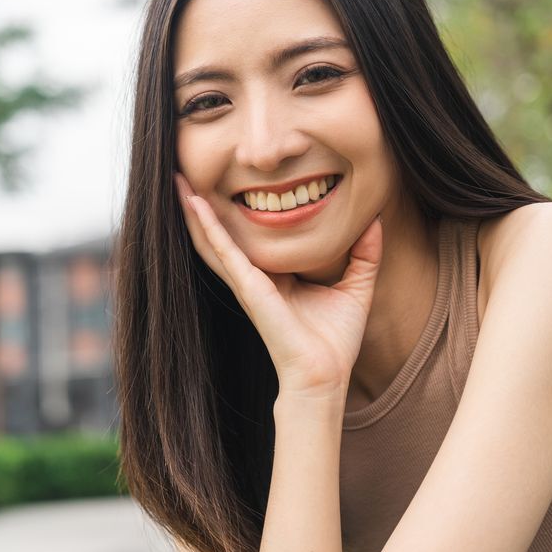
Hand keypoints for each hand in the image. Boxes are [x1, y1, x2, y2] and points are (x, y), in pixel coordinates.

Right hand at [174, 172, 383, 398]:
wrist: (323, 377)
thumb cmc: (334, 342)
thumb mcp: (356, 288)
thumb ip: (364, 254)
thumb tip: (375, 220)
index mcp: (275, 276)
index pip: (251, 238)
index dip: (238, 213)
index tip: (231, 181)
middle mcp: (254, 277)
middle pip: (222, 234)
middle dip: (203, 207)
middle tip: (185, 173)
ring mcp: (247, 282)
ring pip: (212, 239)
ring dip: (193, 210)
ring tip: (177, 180)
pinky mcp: (248, 287)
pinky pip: (222, 250)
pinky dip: (207, 225)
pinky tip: (194, 203)